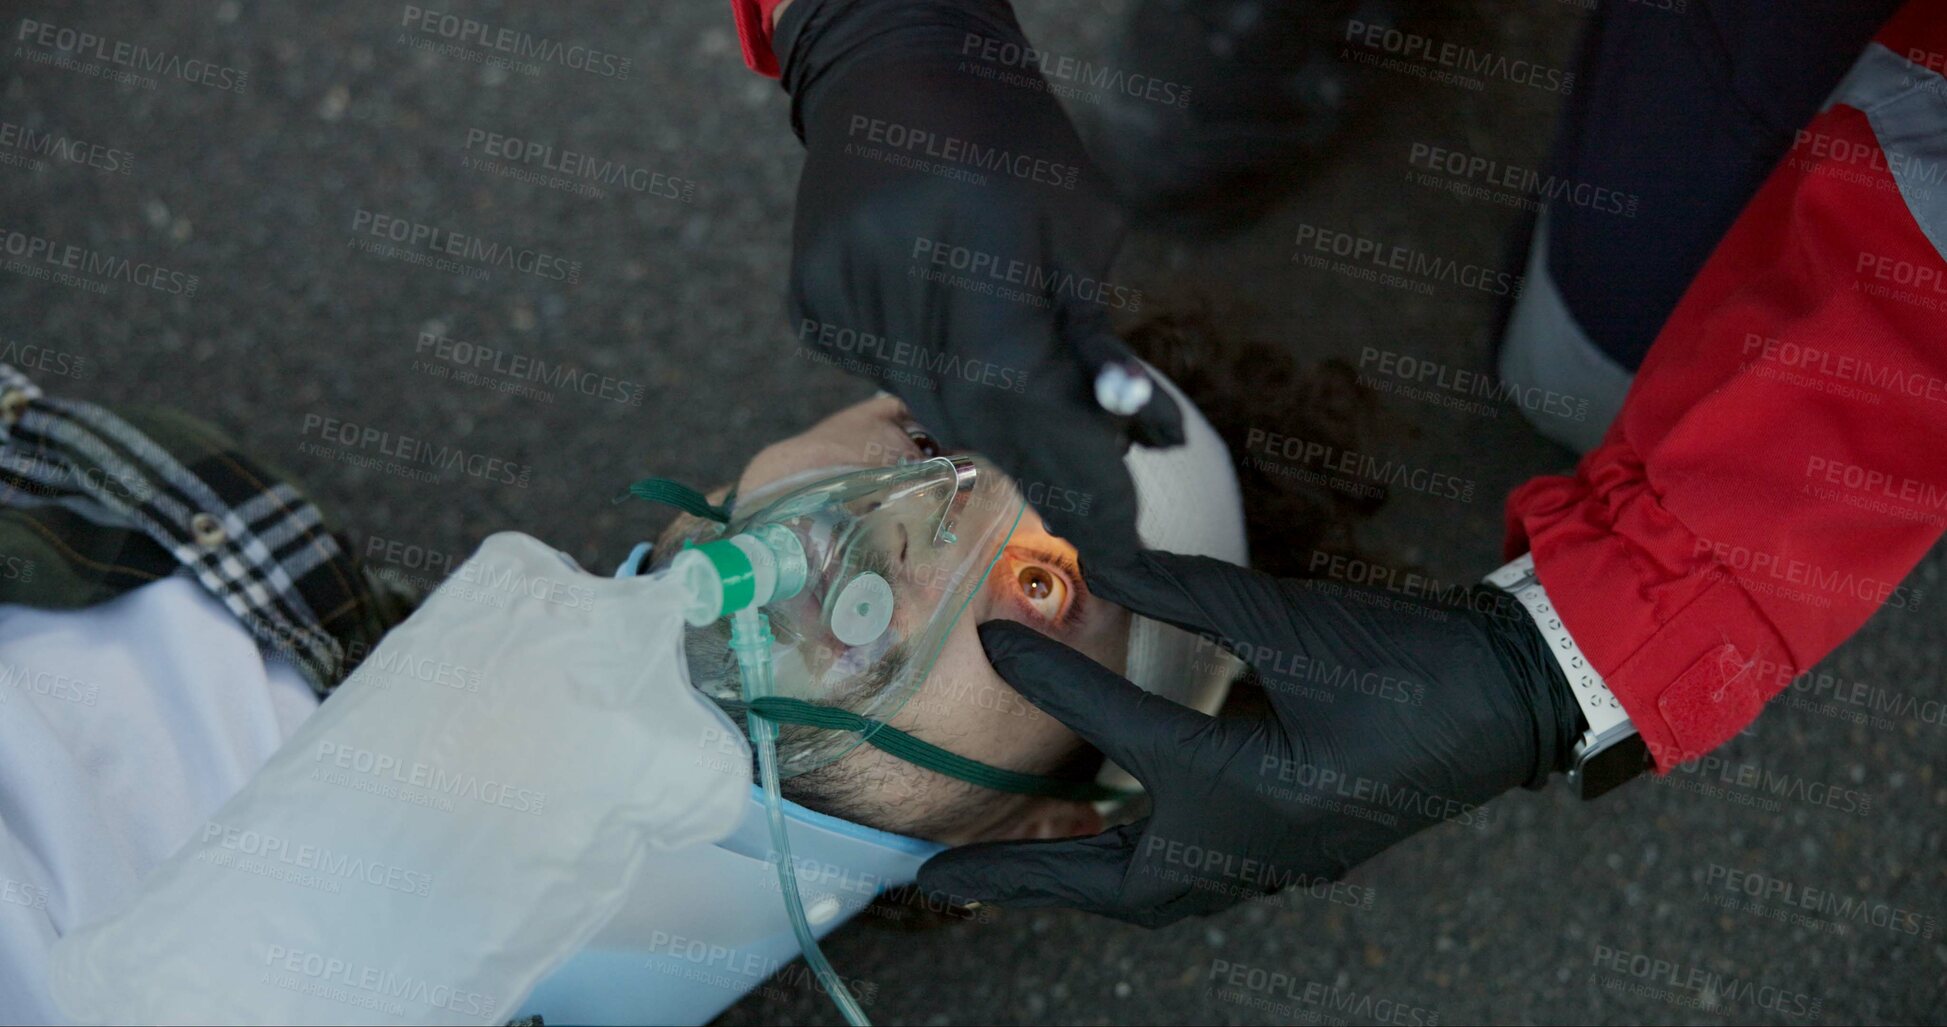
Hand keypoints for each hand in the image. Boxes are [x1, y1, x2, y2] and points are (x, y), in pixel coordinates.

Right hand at [773, 0, 1182, 564]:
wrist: (895, 67)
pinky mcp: (806, 299)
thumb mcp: (1080, 220)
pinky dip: (926, 372)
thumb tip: (1128, 439)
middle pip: (968, 406)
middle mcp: (890, 259)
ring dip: (981, 413)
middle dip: (1034, 451)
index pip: (1022, 382)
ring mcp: (836, 282)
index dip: (1070, 460)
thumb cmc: (1011, 141)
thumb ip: (1091, 335)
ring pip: (924, 400)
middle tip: (1090, 500)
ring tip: (1023, 394)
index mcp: (974, 225)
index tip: (1117, 526)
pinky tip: (942, 323)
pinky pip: (881, 374)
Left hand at [917, 551, 1583, 925]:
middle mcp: (1256, 846)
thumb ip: (1186, 592)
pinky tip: (1111, 830)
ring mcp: (1281, 858)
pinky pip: (1196, 878)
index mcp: (1251, 791)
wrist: (1515, 697)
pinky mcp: (1298, 846)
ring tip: (1012, 863)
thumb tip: (1099, 557)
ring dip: (1082, 881)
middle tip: (945, 873)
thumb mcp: (1289, 618)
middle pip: (1117, 888)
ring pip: (1157, 893)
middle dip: (1029, 879)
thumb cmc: (1409, 660)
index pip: (1121, 739)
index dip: (1053, 686)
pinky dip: (1140, 865)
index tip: (993, 650)